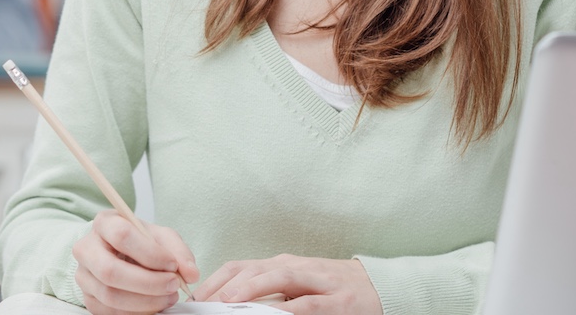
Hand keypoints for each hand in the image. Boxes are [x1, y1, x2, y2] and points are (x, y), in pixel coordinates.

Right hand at [73, 210, 199, 314]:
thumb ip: (178, 251)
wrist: (119, 253)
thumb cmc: (140, 242)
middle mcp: (86, 248)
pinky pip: (111, 312)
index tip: (172, 264)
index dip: (150, 253)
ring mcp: (84, 276)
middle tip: (173, 285)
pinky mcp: (88, 298)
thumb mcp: (160, 237)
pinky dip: (138, 312)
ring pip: (111, 296)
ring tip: (168, 296)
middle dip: (148, 283)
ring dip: (146, 301)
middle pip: (111, 271)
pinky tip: (154, 304)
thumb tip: (191, 274)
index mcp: (104, 223)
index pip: (122, 236)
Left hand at [195, 254, 382, 314]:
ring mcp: (318, 282)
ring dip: (252, 288)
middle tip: (203, 302)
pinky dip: (290, 308)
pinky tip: (274, 313)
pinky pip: (309, 303)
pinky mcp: (338, 301)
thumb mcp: (297, 286)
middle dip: (224, 284)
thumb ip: (269, 292)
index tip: (194, 297)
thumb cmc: (332, 288)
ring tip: (229, 301)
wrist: (380, 288)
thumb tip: (231, 304)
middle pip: (253, 268)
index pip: (240, 266)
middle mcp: (296, 267)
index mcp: (281, 264)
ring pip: (279, 277)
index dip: (214, 279)